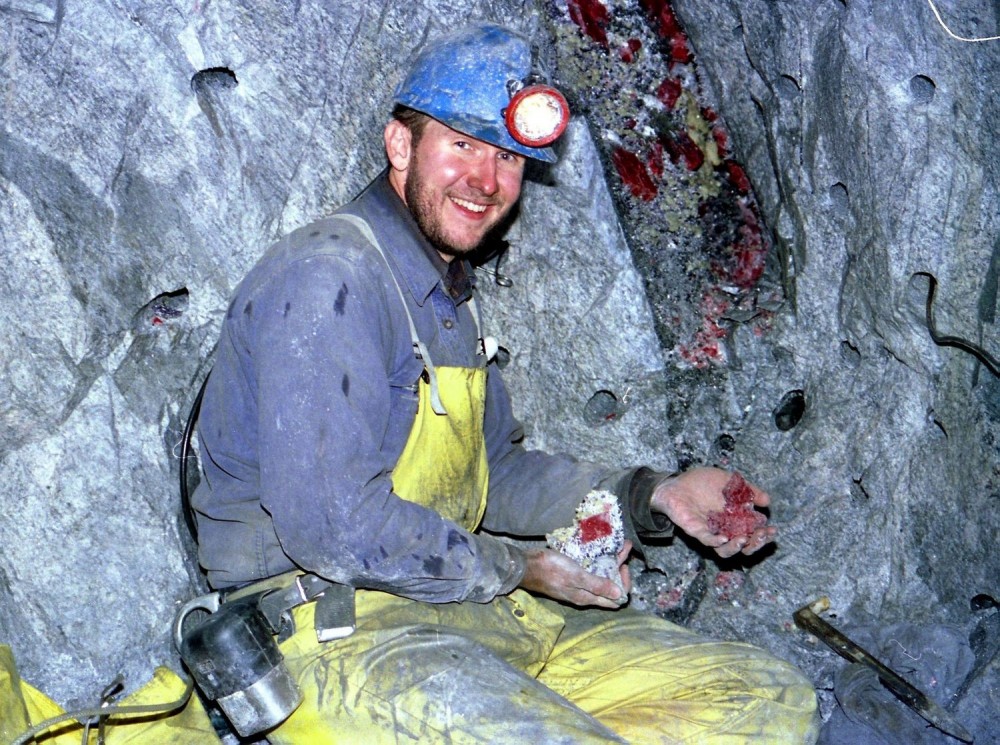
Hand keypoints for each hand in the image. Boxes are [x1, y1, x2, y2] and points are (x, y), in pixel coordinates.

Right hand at [518, 540, 632, 607]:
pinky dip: (599, 559)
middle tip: (625, 548)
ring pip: (601, 575)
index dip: (624, 584)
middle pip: (610, 585)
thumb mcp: (575, 576)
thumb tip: (620, 595)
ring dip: (611, 561)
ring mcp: (578, 583)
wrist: (526, 565)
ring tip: (619, 543)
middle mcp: (585, 593)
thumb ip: (596, 585)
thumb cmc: (550, 570)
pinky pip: (591, 568)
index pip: (615, 599)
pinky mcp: (572, 574)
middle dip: (620, 568)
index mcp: (587, 597)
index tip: (624, 567)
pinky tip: (601, 548)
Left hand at [650, 467, 775, 557]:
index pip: (754, 533)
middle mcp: (725, 530)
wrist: (676, 483)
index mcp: (736, 520)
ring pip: (725, 551)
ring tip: (743, 539)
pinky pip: (707, 541)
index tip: (773, 530)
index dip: (765, 535)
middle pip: (744, 547)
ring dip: (736, 548)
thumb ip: (748, 489)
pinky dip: (715, 541)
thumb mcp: (730, 481)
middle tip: (762, 534)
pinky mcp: (696, 530)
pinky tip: (723, 538)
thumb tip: (767, 500)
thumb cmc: (702, 482)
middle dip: (756, 543)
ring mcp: (711, 532)